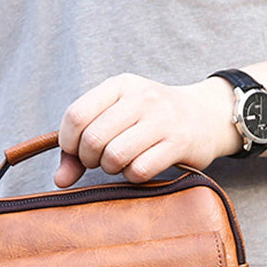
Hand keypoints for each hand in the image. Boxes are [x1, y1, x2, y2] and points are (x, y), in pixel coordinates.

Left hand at [54, 73, 241, 186]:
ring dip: (111, 169)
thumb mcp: (118, 118)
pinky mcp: (178, 143)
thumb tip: (59, 180)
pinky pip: (139, 170)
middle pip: (93, 140)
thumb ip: (82, 146)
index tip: (77, 152)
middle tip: (101, 161)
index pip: (76, 115)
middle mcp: (141, 98)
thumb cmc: (152, 121)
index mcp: (120, 86)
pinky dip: (132, 176)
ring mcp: (161, 120)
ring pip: (114, 156)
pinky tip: (139, 168)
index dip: (68, 143)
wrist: (207, 116)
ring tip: (120, 164)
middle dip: (90, 160)